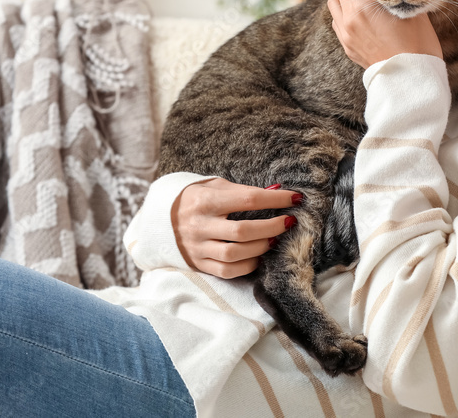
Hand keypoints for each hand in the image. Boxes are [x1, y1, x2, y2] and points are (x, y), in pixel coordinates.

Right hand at [171, 178, 301, 278]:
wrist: (162, 219)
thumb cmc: (198, 198)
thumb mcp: (217, 186)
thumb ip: (245, 191)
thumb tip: (278, 192)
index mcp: (205, 200)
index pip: (248, 199)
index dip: (276, 199)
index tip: (295, 198)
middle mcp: (199, 225)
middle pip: (242, 231)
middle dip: (272, 227)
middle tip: (288, 222)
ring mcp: (198, 247)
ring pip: (235, 254)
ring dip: (261, 247)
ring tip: (275, 239)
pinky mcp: (199, 264)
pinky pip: (227, 271)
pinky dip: (248, 265)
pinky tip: (258, 255)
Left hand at [327, 0, 442, 68]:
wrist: (411, 80)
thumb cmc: (418, 44)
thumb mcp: (411, 10)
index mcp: (363, 6)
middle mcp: (349, 19)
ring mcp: (346, 35)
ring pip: (334, 4)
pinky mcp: (348, 47)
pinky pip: (338, 22)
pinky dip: (344, 13)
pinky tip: (359, 14)